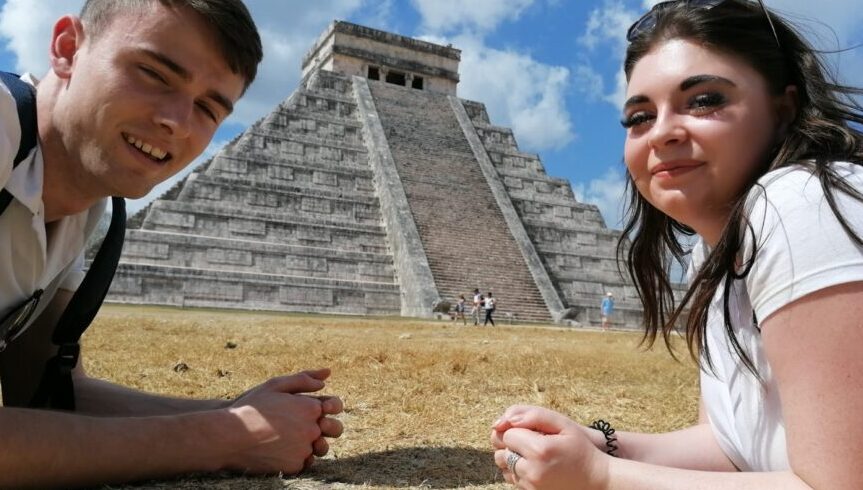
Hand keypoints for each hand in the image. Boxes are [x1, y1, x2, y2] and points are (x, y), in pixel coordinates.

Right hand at [226, 369, 342, 474]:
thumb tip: (324, 379)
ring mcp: (305, 449)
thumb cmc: (252, 407)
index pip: (335, 405)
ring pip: (321, 447)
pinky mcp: (296, 466)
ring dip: (313, 443)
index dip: (328, 406)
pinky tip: (283, 449)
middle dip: (328, 426)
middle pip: (336, 429)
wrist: (230, 437)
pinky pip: (306, 461)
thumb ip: (303, 379)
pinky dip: (298, 456)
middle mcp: (312, 429)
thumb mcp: (275, 385)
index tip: (317, 408)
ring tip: (294, 439)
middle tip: (309, 425)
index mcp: (310, 408)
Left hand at [490, 405, 608, 489]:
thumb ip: (534, 415)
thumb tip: (504, 420)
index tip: (533, 432)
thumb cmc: (580, 448)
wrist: (595, 479)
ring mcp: (530, 486)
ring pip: (503, 466)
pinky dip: (517, 470)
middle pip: (501, 451)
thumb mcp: (564, 424)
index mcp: (540, 450)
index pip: (507, 434)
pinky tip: (534, 465)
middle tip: (532, 441)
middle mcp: (532, 471)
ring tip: (532, 453)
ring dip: (512, 457)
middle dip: (513, 443)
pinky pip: (511, 478)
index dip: (517, 429)